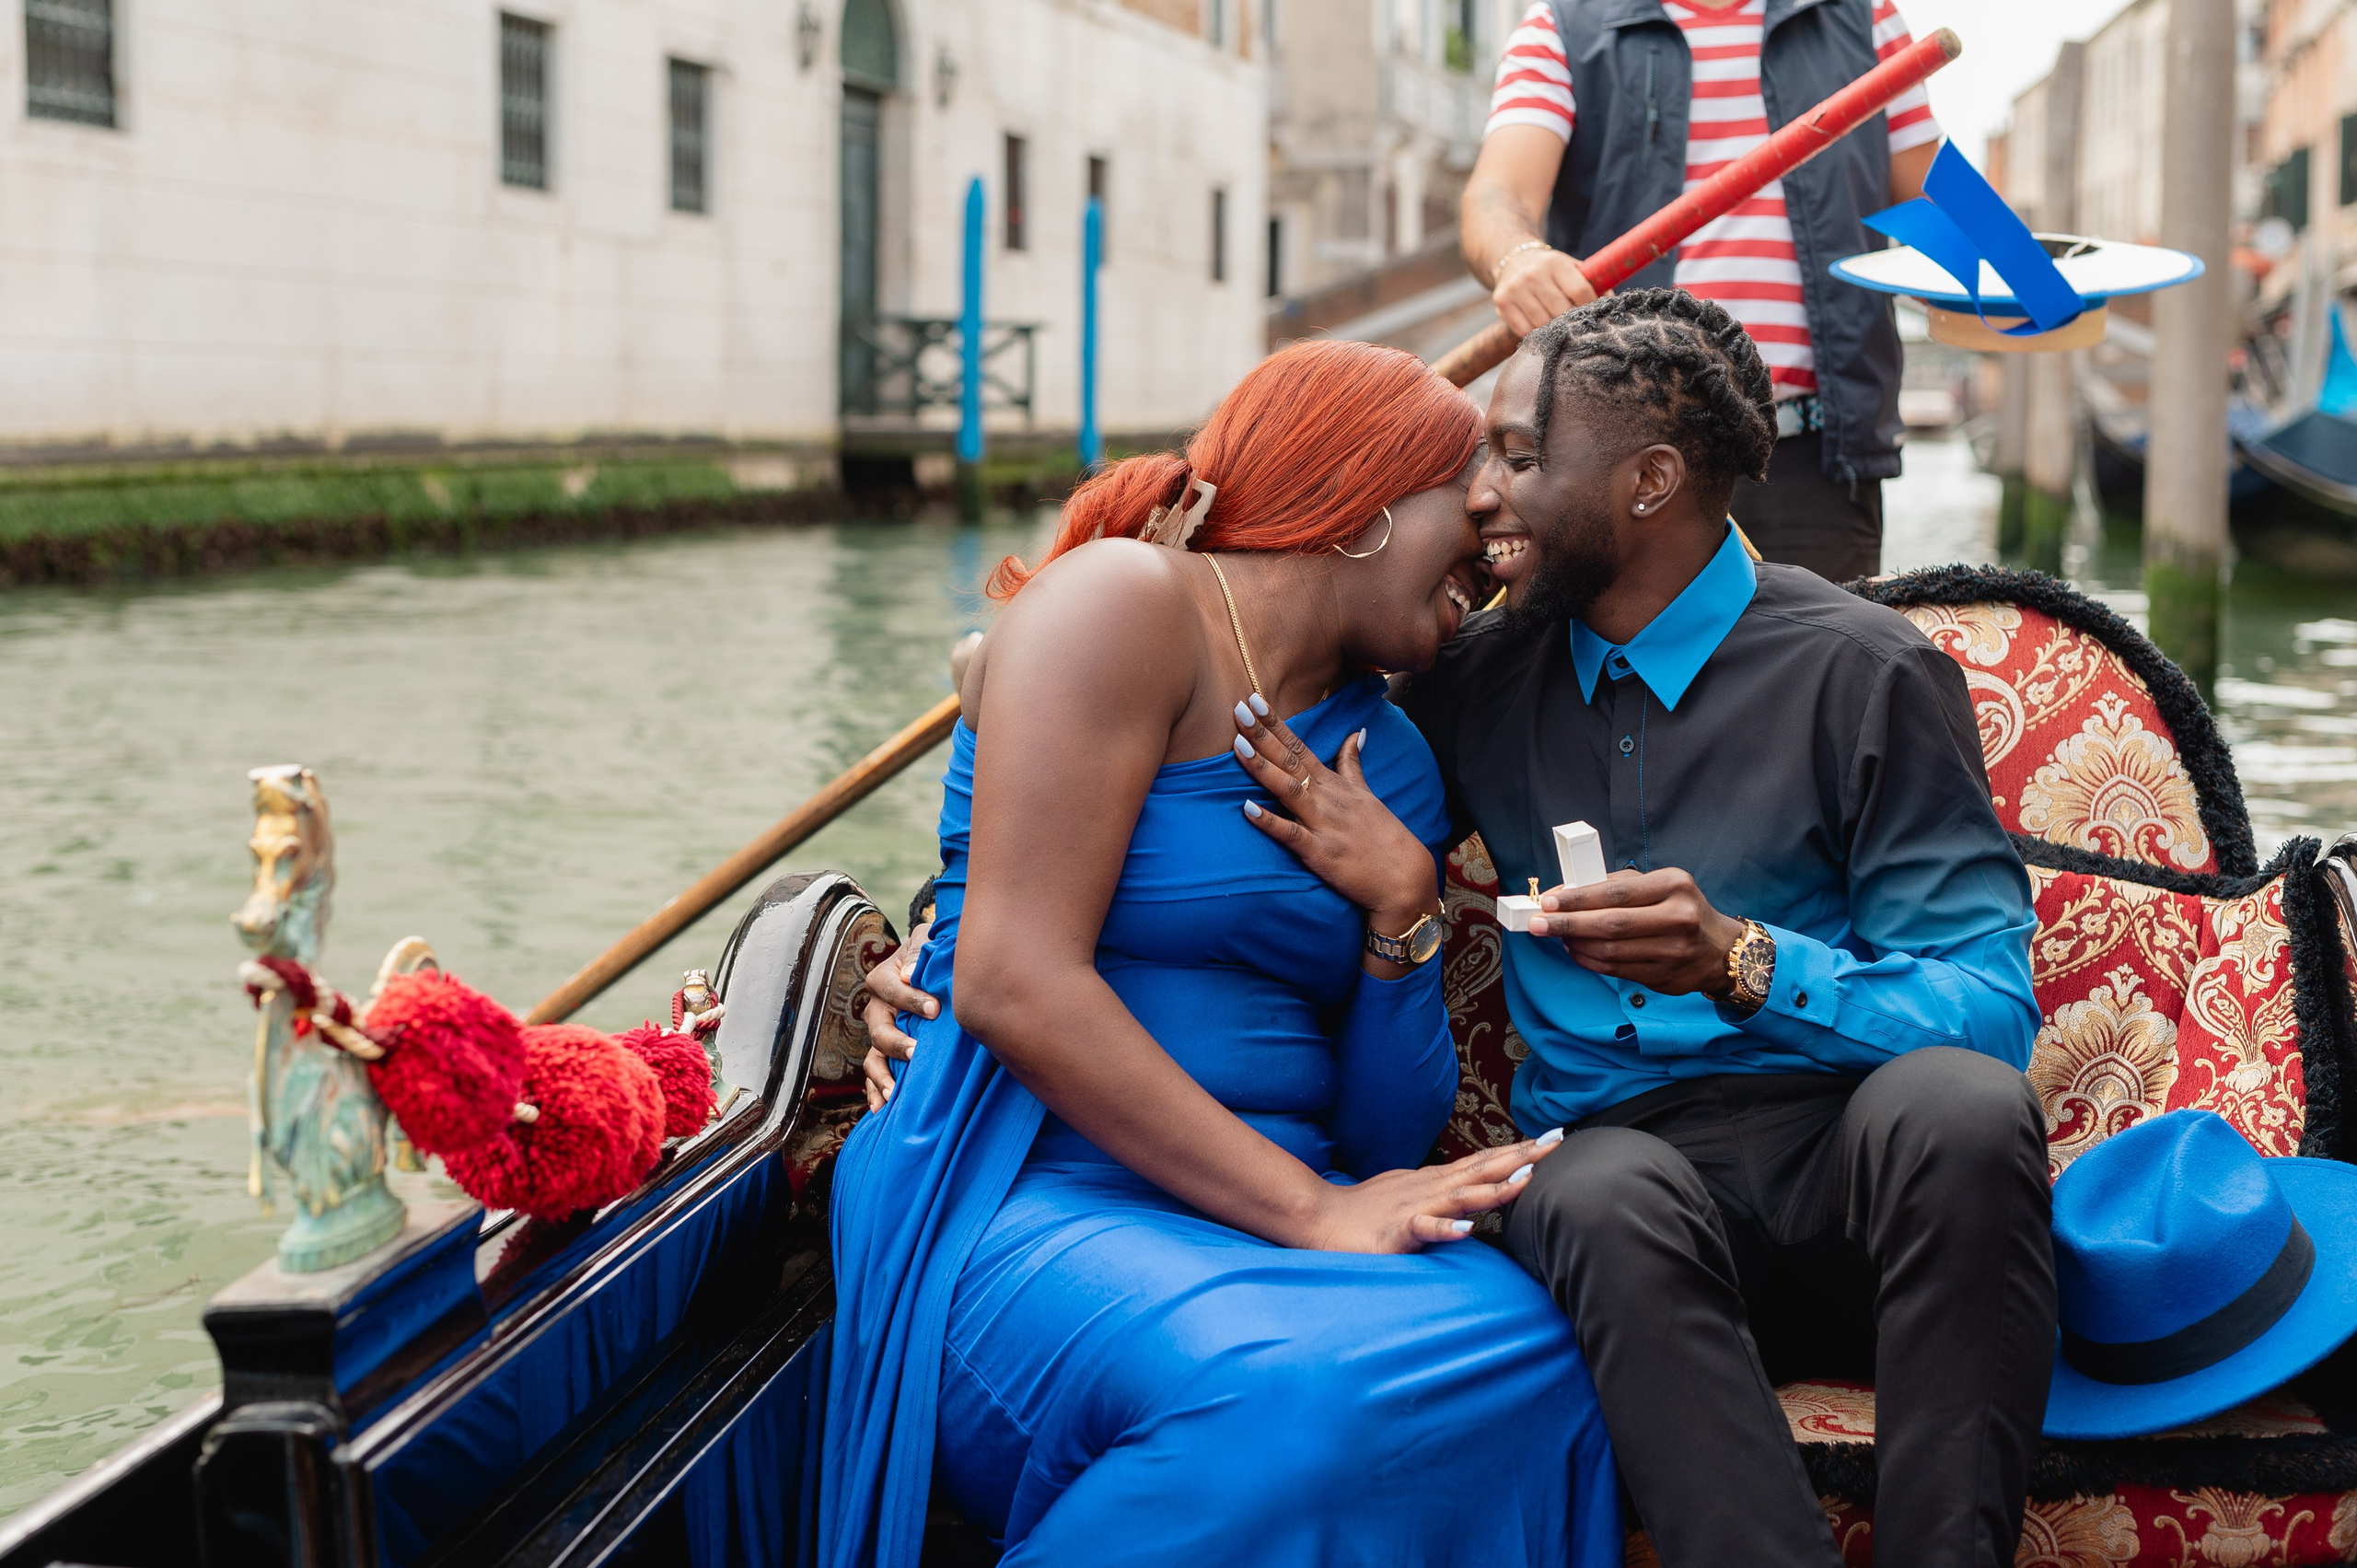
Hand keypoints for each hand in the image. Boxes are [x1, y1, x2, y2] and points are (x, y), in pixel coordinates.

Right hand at [859, 920, 936, 1110]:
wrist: (932, 967)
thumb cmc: (932, 952)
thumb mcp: (928, 940)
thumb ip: (921, 950)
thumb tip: (910, 974)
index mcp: (885, 977)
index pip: (890, 988)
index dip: (910, 999)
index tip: (935, 1009)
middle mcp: (878, 1006)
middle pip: (878, 1027)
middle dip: (896, 1041)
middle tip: (917, 1052)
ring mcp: (881, 1031)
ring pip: (873, 1054)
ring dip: (882, 1074)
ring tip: (895, 1092)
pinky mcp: (887, 1050)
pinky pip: (874, 1072)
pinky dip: (875, 1089)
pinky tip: (880, 1108)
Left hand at [1228, 699, 1435, 932]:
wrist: (1404, 877)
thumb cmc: (1384, 836)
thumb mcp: (1367, 794)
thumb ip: (1353, 764)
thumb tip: (1357, 732)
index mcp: (1333, 784)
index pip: (1300, 747)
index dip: (1277, 724)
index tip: (1255, 700)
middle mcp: (1326, 799)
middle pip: (1290, 762)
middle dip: (1264, 735)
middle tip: (1239, 709)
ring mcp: (1323, 825)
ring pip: (1288, 790)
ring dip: (1263, 768)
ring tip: (1238, 746)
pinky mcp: (1320, 853)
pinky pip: (1291, 835)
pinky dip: (1270, 822)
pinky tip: (1247, 809)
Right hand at [1301, 1133, 1564, 1251]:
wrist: (1319, 1217)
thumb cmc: (1367, 1212)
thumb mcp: (1415, 1199)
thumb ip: (1445, 1194)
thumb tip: (1475, 1196)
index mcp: (1439, 1182)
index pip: (1487, 1162)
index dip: (1521, 1151)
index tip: (1555, 1138)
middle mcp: (1433, 1188)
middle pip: (1485, 1170)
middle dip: (1523, 1157)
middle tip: (1558, 1141)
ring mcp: (1416, 1208)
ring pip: (1461, 1196)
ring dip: (1495, 1189)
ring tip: (1526, 1180)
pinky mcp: (1397, 1233)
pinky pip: (1424, 1229)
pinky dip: (1446, 1227)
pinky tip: (1467, 1228)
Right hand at [1493, 249, 1597, 336]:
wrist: (1513, 259)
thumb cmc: (1550, 269)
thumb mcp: (1570, 267)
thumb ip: (1591, 282)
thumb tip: (1612, 303)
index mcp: (1554, 262)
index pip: (1579, 291)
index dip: (1589, 306)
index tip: (1591, 314)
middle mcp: (1533, 274)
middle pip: (1560, 311)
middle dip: (1570, 320)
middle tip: (1573, 323)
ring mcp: (1515, 288)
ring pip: (1541, 323)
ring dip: (1552, 329)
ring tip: (1555, 324)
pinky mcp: (1502, 301)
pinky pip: (1523, 329)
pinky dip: (1533, 332)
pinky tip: (1537, 324)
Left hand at [1527, 869, 1746, 997]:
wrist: (1719, 949)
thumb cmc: (1680, 909)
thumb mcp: (1660, 885)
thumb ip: (1618, 886)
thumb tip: (1566, 893)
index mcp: (1674, 885)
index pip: (1616, 892)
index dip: (1578, 898)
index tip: (1548, 902)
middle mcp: (1677, 917)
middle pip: (1611, 924)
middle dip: (1567, 924)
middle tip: (1536, 924)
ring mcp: (1672, 951)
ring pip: (1610, 951)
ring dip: (1575, 944)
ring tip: (1556, 936)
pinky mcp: (1664, 977)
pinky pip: (1615, 969)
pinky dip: (1589, 961)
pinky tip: (1575, 950)